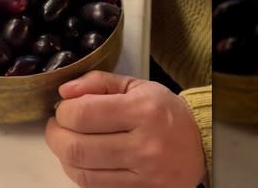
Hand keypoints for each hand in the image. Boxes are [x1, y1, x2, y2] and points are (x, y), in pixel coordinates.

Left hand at [45, 71, 205, 187]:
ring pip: (82, 173)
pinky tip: (84, 160)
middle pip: (76, 147)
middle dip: (56, 135)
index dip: (63, 111)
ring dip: (65, 157)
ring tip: (68, 142)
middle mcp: (145, 146)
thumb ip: (99, 82)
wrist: (200, 145)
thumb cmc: (165, 113)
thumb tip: (65, 92)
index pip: (82, 114)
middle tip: (58, 126)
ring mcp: (144, 175)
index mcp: (143, 111)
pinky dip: (81, 174)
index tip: (64, 109)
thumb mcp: (137, 86)